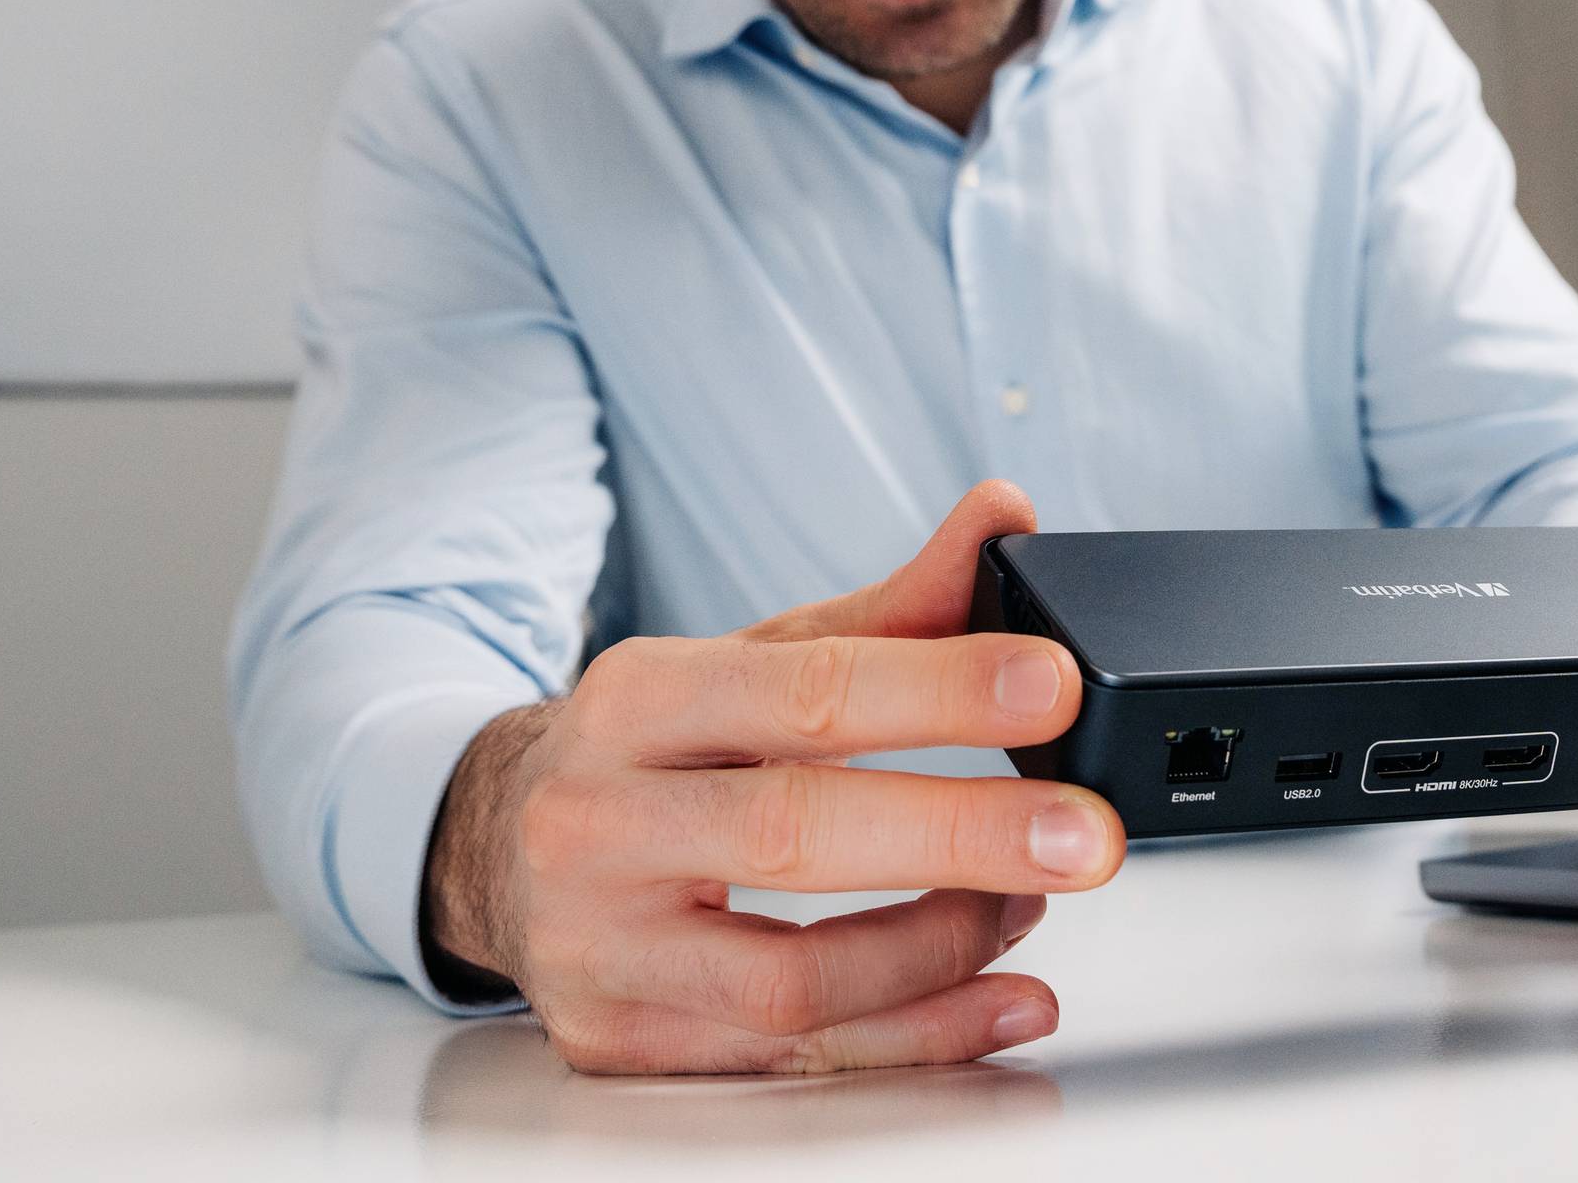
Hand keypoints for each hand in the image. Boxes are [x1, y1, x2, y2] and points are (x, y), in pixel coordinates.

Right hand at [421, 479, 1123, 1072]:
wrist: (495, 847)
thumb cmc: (652, 750)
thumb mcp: (750, 660)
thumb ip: (889, 609)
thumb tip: (1005, 519)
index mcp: (637, 700)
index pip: (803, 690)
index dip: (939, 688)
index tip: (1053, 685)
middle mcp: (599, 822)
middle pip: (795, 833)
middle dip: (962, 836)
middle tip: (1082, 832)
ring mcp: (601, 946)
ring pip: (791, 979)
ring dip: (942, 949)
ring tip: (1028, 904)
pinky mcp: (620, 1040)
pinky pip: (791, 1059)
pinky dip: (915, 1037)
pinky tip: (1000, 1000)